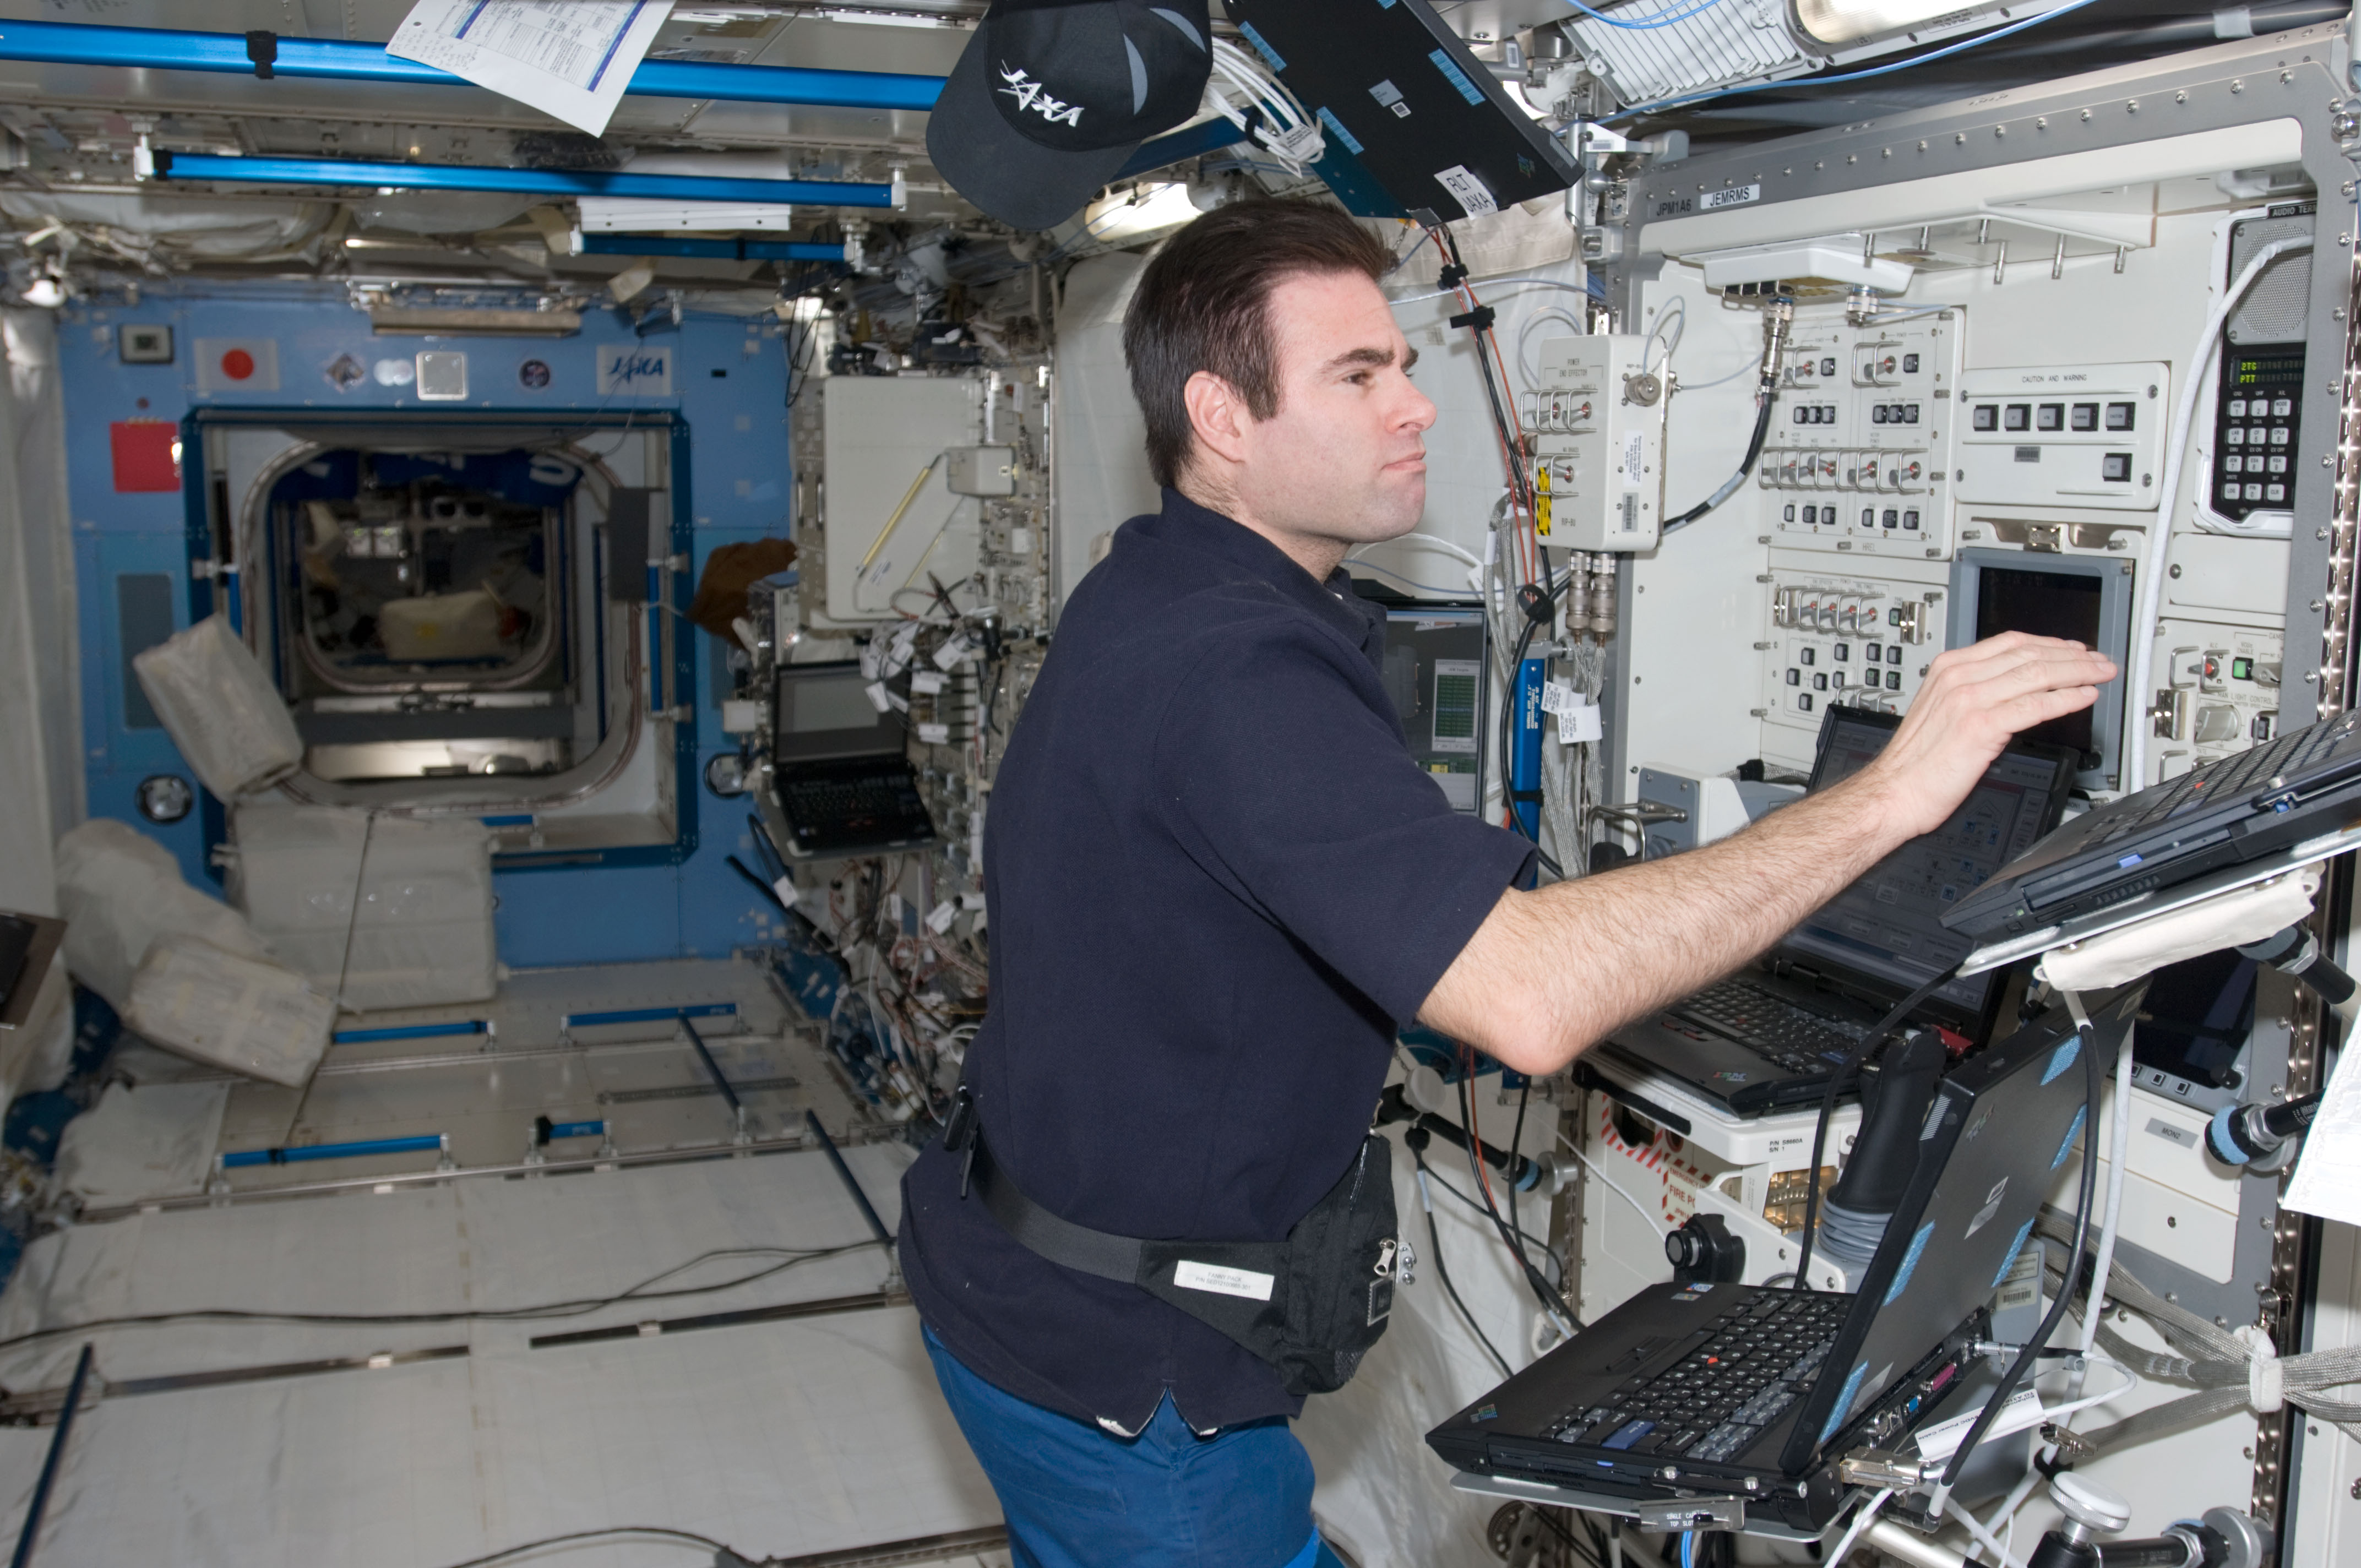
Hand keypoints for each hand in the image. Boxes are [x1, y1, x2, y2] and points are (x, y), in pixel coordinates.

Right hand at [1847, 632, 2117, 839]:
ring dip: (2078, 673)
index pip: (2010, 643)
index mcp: (1947, 669)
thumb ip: (1972, 694)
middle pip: (2029, 654)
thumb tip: (2012, 691)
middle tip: (2099, 662)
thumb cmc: (1914, 763)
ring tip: (2101, 676)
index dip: (2049, 643)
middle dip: (2072, 656)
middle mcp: (1958, 678)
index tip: (2072, 650)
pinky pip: (2036, 706)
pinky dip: (2066, 699)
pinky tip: (2084, 697)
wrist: (1894, 792)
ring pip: (2037, 675)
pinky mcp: (1982, 726)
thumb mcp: (1941, 711)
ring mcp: (1969, 700)